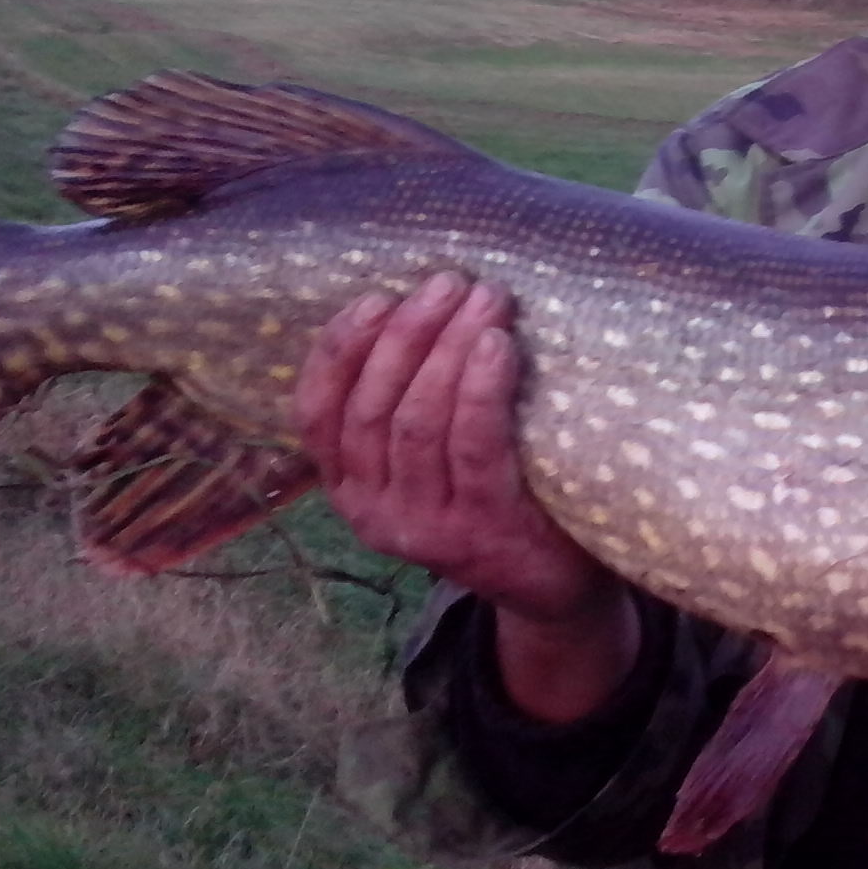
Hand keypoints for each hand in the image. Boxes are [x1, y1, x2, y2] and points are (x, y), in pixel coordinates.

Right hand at [296, 272, 636, 720]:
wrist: (551, 586)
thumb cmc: (491, 496)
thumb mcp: (430, 461)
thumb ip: (405, 405)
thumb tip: (416, 304)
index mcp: (348, 489)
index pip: (315, 413)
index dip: (338, 351)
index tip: (373, 298)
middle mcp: (373, 513)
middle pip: (372, 407)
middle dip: (406, 334)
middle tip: (447, 282)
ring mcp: (423, 527)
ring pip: (418, 420)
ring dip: (448, 348)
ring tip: (483, 298)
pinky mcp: (479, 530)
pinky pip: (472, 444)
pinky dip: (480, 387)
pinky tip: (496, 345)